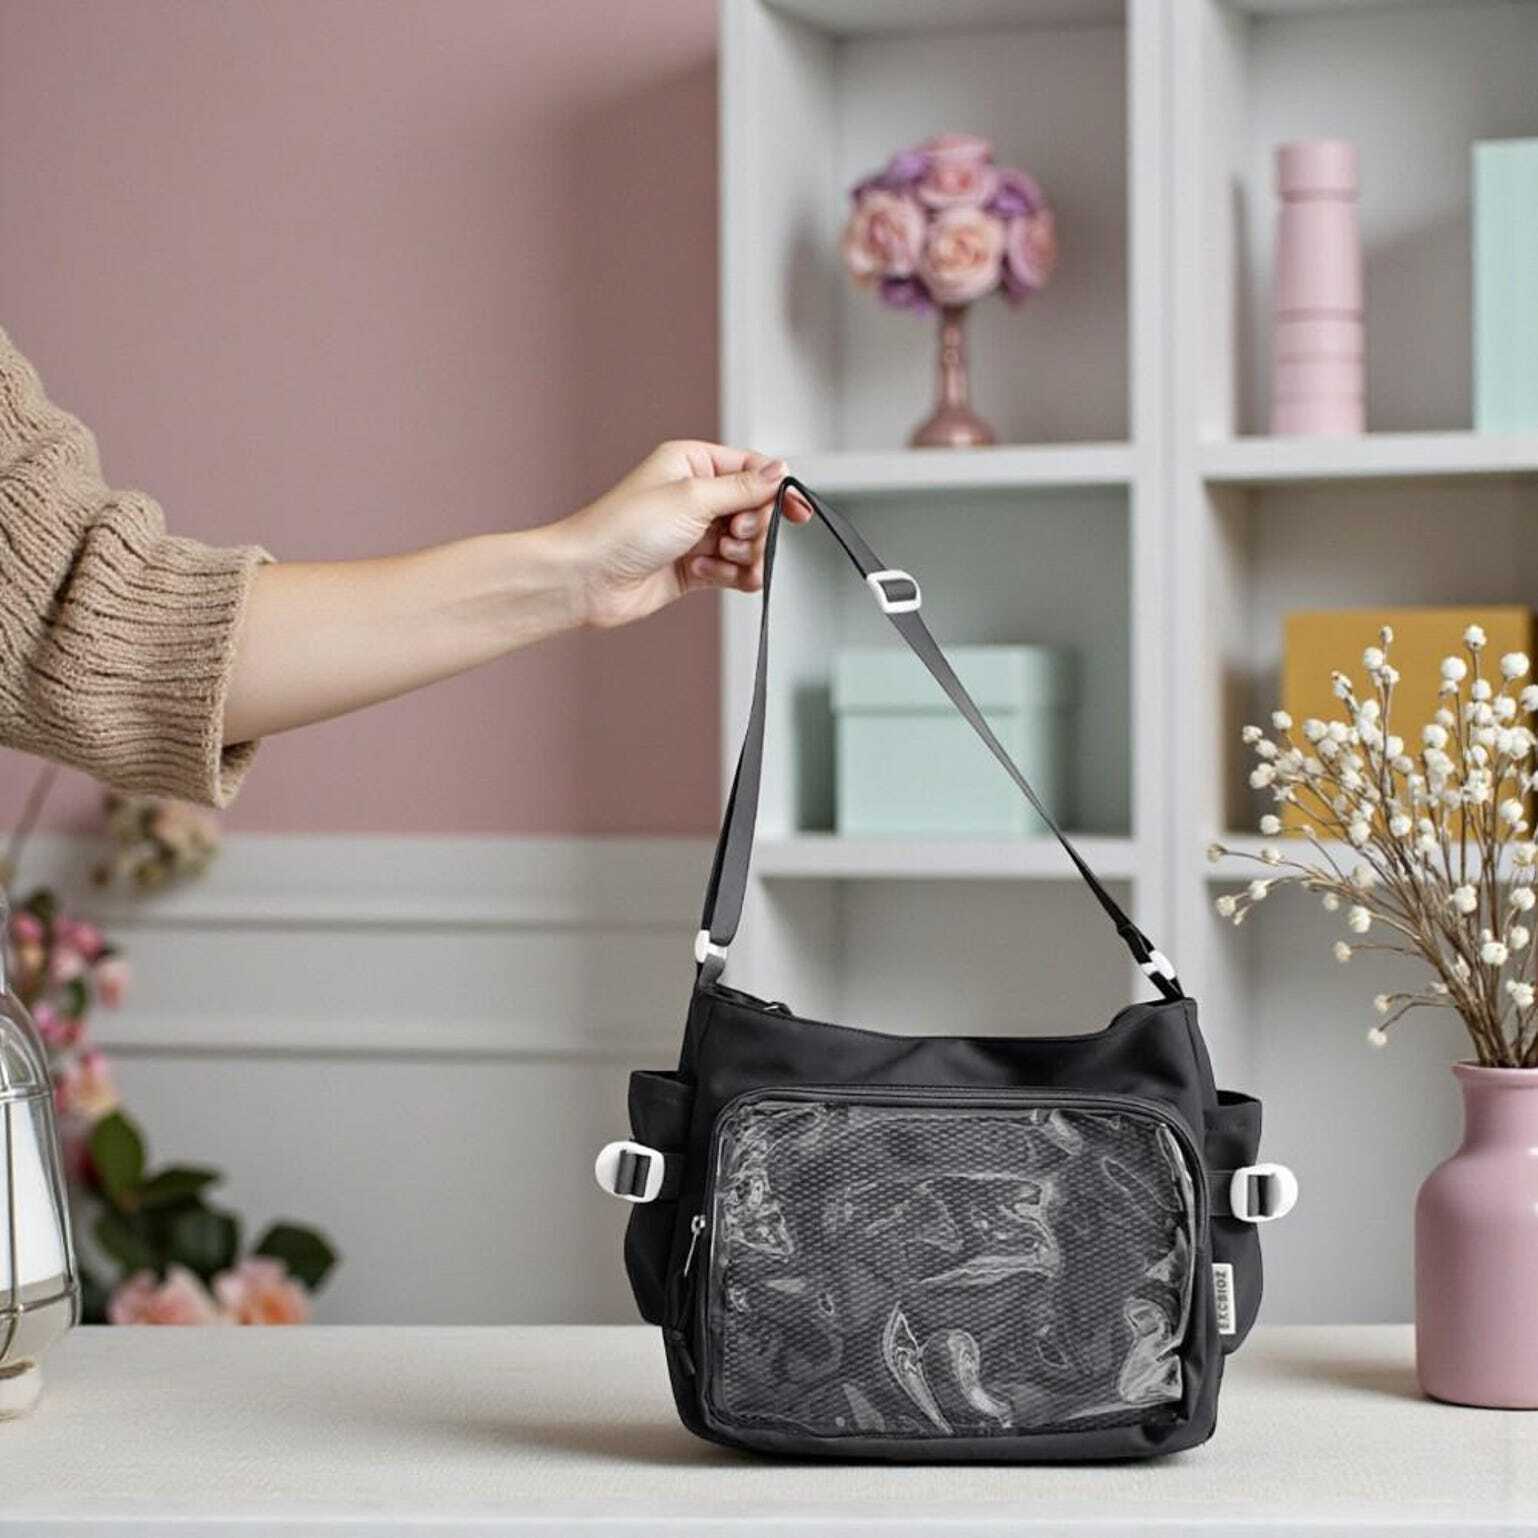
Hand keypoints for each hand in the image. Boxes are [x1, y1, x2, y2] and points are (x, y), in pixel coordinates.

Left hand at [554, 440, 812, 629]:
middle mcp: (696, 496)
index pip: (753, 470)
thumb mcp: (692, 497)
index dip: (778, 490)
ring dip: (742, 557)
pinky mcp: (693, 568)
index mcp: (693, 464)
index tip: (797, 513)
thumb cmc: (625, 529)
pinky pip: (733, 571)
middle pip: (756, 511)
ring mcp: (695, 533)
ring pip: (748, 545)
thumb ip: (743, 488)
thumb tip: (781, 471)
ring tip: (716, 561)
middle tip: (731, 537)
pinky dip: (730, 576)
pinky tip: (704, 575)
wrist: (588, 578)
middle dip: (753, 529)